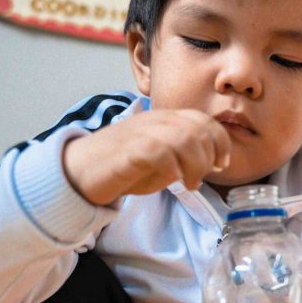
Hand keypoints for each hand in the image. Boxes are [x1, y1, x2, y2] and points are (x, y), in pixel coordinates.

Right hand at [62, 106, 230, 205]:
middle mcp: (155, 121)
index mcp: (164, 119)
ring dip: (195, 165)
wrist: (80, 172)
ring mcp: (142, 132)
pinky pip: (161, 152)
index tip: (221, 164)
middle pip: (199, 129)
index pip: (203, 119)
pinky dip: (173, 168)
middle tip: (200, 177)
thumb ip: (186, 153)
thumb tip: (214, 162)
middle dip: (209, 156)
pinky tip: (173, 180)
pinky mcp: (129, 150)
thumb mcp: (161, 157)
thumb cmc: (123, 167)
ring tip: (189, 183)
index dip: (220, 141)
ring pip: (185, 139)